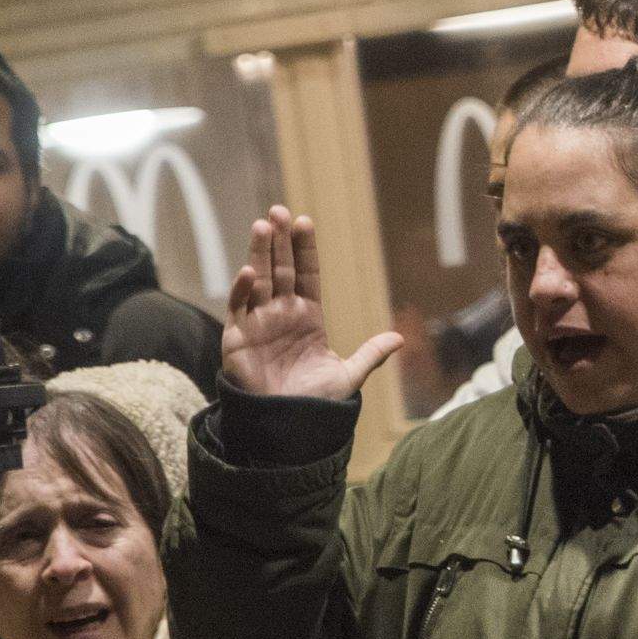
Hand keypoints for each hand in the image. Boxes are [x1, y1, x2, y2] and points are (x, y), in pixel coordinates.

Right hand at [222, 208, 401, 401]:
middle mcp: (281, 313)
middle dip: (280, 241)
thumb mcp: (348, 376)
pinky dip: (242, 290)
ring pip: (258, 280)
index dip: (305, 249)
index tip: (305, 222)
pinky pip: (238, 308)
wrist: (287, 427)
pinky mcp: (237, 337)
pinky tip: (249, 271)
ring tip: (262, 225)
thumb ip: (371, 355)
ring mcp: (258, 322)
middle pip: (280, 268)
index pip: (306, 274)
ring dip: (259, 253)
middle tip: (279, 211)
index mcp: (307, 316)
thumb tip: (400, 338)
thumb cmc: (314, 403)